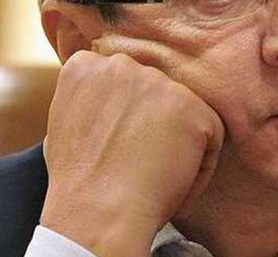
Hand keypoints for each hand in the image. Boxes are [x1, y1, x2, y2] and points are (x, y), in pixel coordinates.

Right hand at [40, 35, 224, 256]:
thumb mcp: (67, 120)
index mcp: (88, 65)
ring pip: (183, 110)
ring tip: (155, 174)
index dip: (125, 114)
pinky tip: (175, 182)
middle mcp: (123, 64)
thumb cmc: (79, 180)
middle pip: (153, 91)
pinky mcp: (193, 107)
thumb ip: (90, 95)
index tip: (119, 143)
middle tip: (140, 159)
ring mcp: (159, 84)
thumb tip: (109, 93)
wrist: (97, 212)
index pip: (121, 79)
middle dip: (153, 121)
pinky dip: (200, 164)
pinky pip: (210, 134)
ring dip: (178, 140)